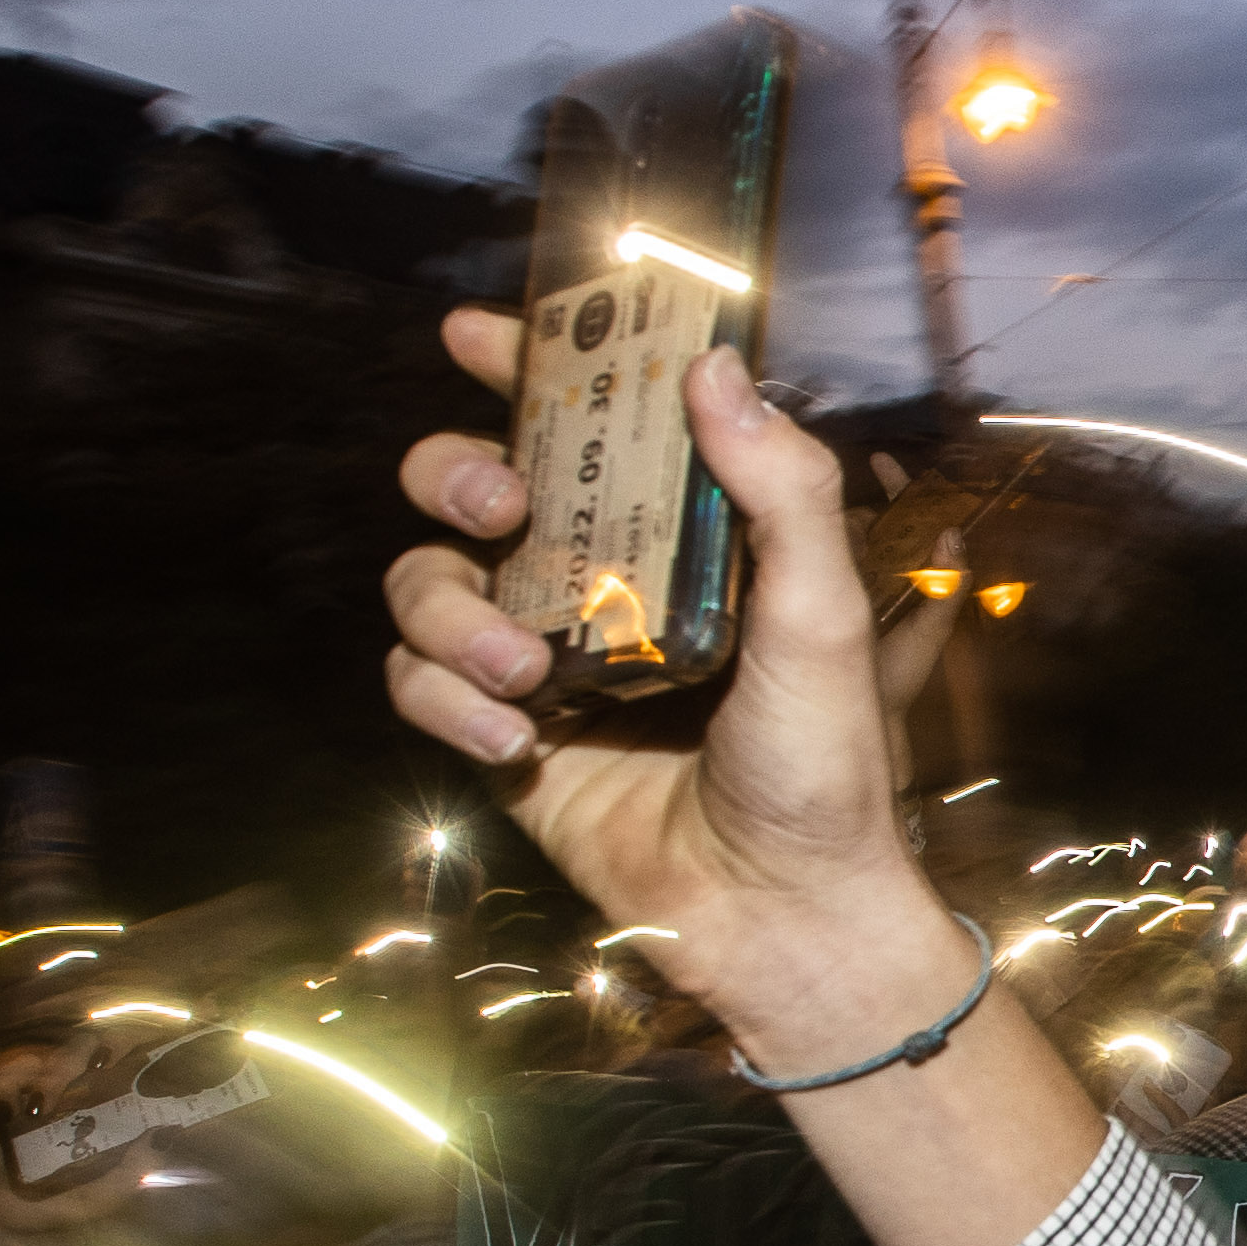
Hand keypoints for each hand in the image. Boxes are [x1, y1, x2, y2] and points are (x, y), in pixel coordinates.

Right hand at [383, 315, 965, 1065]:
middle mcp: (600, 586)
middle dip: (458, 473)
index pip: (591, 429)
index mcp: (680, 543)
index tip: (481, 330)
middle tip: (501, 503)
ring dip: (450, 610)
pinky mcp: (500, 736)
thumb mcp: (829, 616)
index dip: (526, 369)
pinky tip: (513, 739)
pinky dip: (444, 699)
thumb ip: (784, 491)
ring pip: (428, 580)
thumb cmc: (827, 770)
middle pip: (472, 485)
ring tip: (524, 669)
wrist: (783, 915)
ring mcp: (542, 659)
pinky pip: (417, 681)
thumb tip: (716, 367)